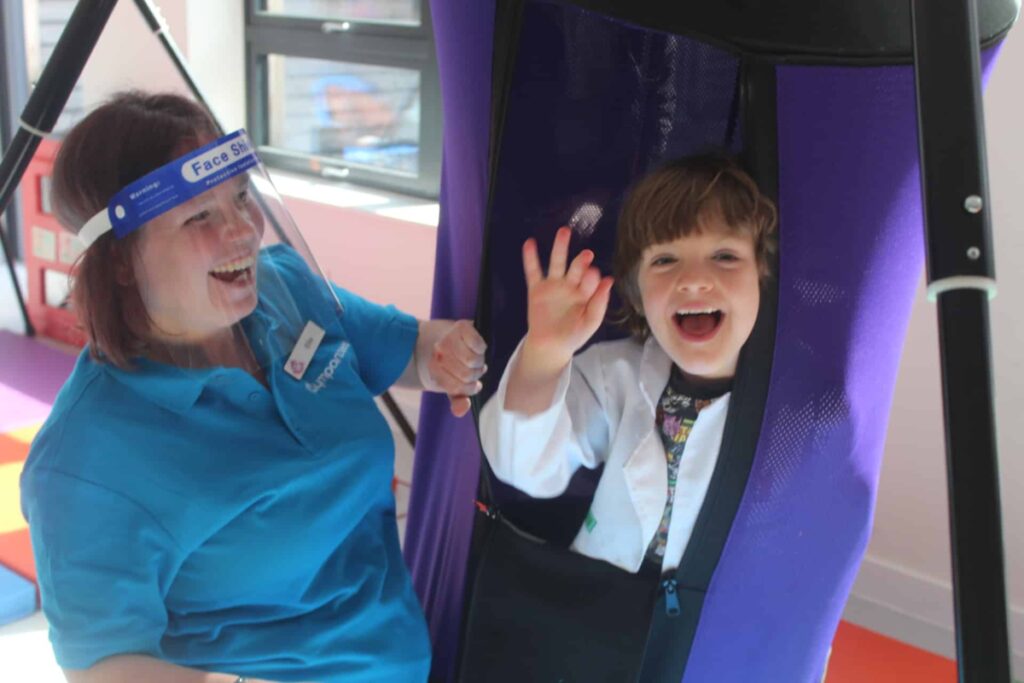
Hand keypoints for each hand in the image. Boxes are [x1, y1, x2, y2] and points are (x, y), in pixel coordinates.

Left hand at [427, 319, 486, 416]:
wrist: (444, 336)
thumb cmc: (450, 366)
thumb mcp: (451, 385)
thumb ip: (457, 400)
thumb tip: (460, 411)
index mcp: (433, 369)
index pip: (457, 388)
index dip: (468, 388)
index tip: (469, 383)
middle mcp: (439, 353)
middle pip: (468, 375)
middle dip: (474, 374)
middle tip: (472, 369)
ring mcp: (449, 339)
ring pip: (474, 361)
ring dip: (479, 363)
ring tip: (474, 359)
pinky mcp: (461, 326)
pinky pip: (478, 344)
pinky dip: (481, 348)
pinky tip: (477, 347)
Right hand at [522, 226, 613, 366]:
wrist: (550, 346)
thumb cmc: (573, 335)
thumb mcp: (590, 323)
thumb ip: (599, 304)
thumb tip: (609, 281)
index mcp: (586, 292)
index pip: (591, 280)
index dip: (593, 277)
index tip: (595, 275)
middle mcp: (570, 285)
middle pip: (576, 268)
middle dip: (581, 261)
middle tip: (587, 255)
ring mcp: (553, 285)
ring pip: (556, 262)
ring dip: (560, 247)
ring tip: (564, 232)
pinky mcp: (536, 289)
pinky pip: (533, 271)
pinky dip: (531, 258)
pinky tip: (530, 244)